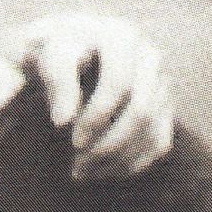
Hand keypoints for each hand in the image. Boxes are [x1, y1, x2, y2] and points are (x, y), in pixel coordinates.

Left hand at [22, 13, 174, 179]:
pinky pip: (159, 141)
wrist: (68, 49)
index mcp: (121, 38)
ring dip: (118, 159)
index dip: (97, 117)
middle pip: (141, 111)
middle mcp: (148, 57)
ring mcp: (160, 82)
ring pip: (152, 130)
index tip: (72, 140)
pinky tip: (102, 173)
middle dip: (109, 144)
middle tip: (77, 165)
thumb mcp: (49, 57)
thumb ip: (57, 82)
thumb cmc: (53, 52)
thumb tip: (63, 121)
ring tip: (82, 172)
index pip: (119, 84)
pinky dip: (133, 164)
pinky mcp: (162, 105)